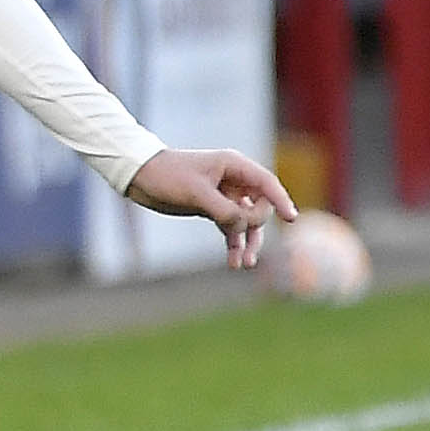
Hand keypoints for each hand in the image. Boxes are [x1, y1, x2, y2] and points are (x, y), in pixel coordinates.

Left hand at [124, 146, 295, 269]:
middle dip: (256, 228)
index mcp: (233, 166)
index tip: (291, 219)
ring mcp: (224, 196)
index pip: (267, 184)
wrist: (138, 176)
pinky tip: (234, 262)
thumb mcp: (196, 193)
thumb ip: (224, 210)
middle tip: (242, 242)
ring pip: (245, 222)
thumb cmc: (166, 175)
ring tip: (245, 264)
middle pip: (259, 207)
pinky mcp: (212, 209)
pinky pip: (230, 229)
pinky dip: (233, 244)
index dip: (281, 201)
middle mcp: (233, 180)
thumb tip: (245, 226)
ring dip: (247, 242)